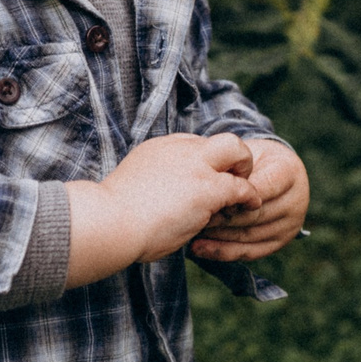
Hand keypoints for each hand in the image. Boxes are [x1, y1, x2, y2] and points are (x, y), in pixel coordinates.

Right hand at [65, 133, 255, 284]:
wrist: (109, 221)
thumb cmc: (114, 215)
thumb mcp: (133, 184)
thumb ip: (153, 182)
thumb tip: (158, 198)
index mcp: (161, 148)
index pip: (195, 145)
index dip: (206, 163)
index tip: (205, 182)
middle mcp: (181, 150)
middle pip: (223, 140)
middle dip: (236, 156)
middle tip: (234, 178)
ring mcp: (196, 166)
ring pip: (237, 151)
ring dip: (245, 171)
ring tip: (245, 195)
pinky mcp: (207, 189)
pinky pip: (241, 187)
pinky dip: (249, 196)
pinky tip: (250, 206)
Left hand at [192, 138, 307, 262]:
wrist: (270, 171)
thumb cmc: (252, 159)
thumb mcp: (247, 152)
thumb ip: (234, 165)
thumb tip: (212, 183)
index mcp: (289, 171)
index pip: (261, 188)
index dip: (235, 194)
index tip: (209, 195)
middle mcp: (296, 200)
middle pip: (255, 215)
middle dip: (223, 217)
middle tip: (194, 215)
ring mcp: (290, 224)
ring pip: (249, 235)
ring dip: (218, 235)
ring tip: (192, 230)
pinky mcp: (279, 242)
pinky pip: (248, 252)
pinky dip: (221, 251)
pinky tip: (198, 248)